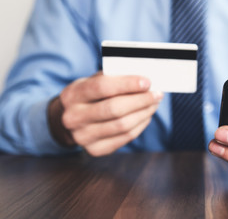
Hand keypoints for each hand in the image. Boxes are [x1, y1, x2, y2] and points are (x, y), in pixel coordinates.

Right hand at [48, 72, 162, 155]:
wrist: (70, 121)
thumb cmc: (88, 96)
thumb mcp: (92, 81)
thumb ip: (113, 78)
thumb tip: (143, 80)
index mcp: (73, 95)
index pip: (102, 87)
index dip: (127, 84)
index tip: (147, 82)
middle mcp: (74, 117)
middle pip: (114, 109)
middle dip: (141, 100)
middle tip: (157, 94)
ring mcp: (83, 136)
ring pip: (122, 125)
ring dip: (144, 113)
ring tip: (154, 104)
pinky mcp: (95, 150)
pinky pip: (125, 137)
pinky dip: (140, 125)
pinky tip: (146, 116)